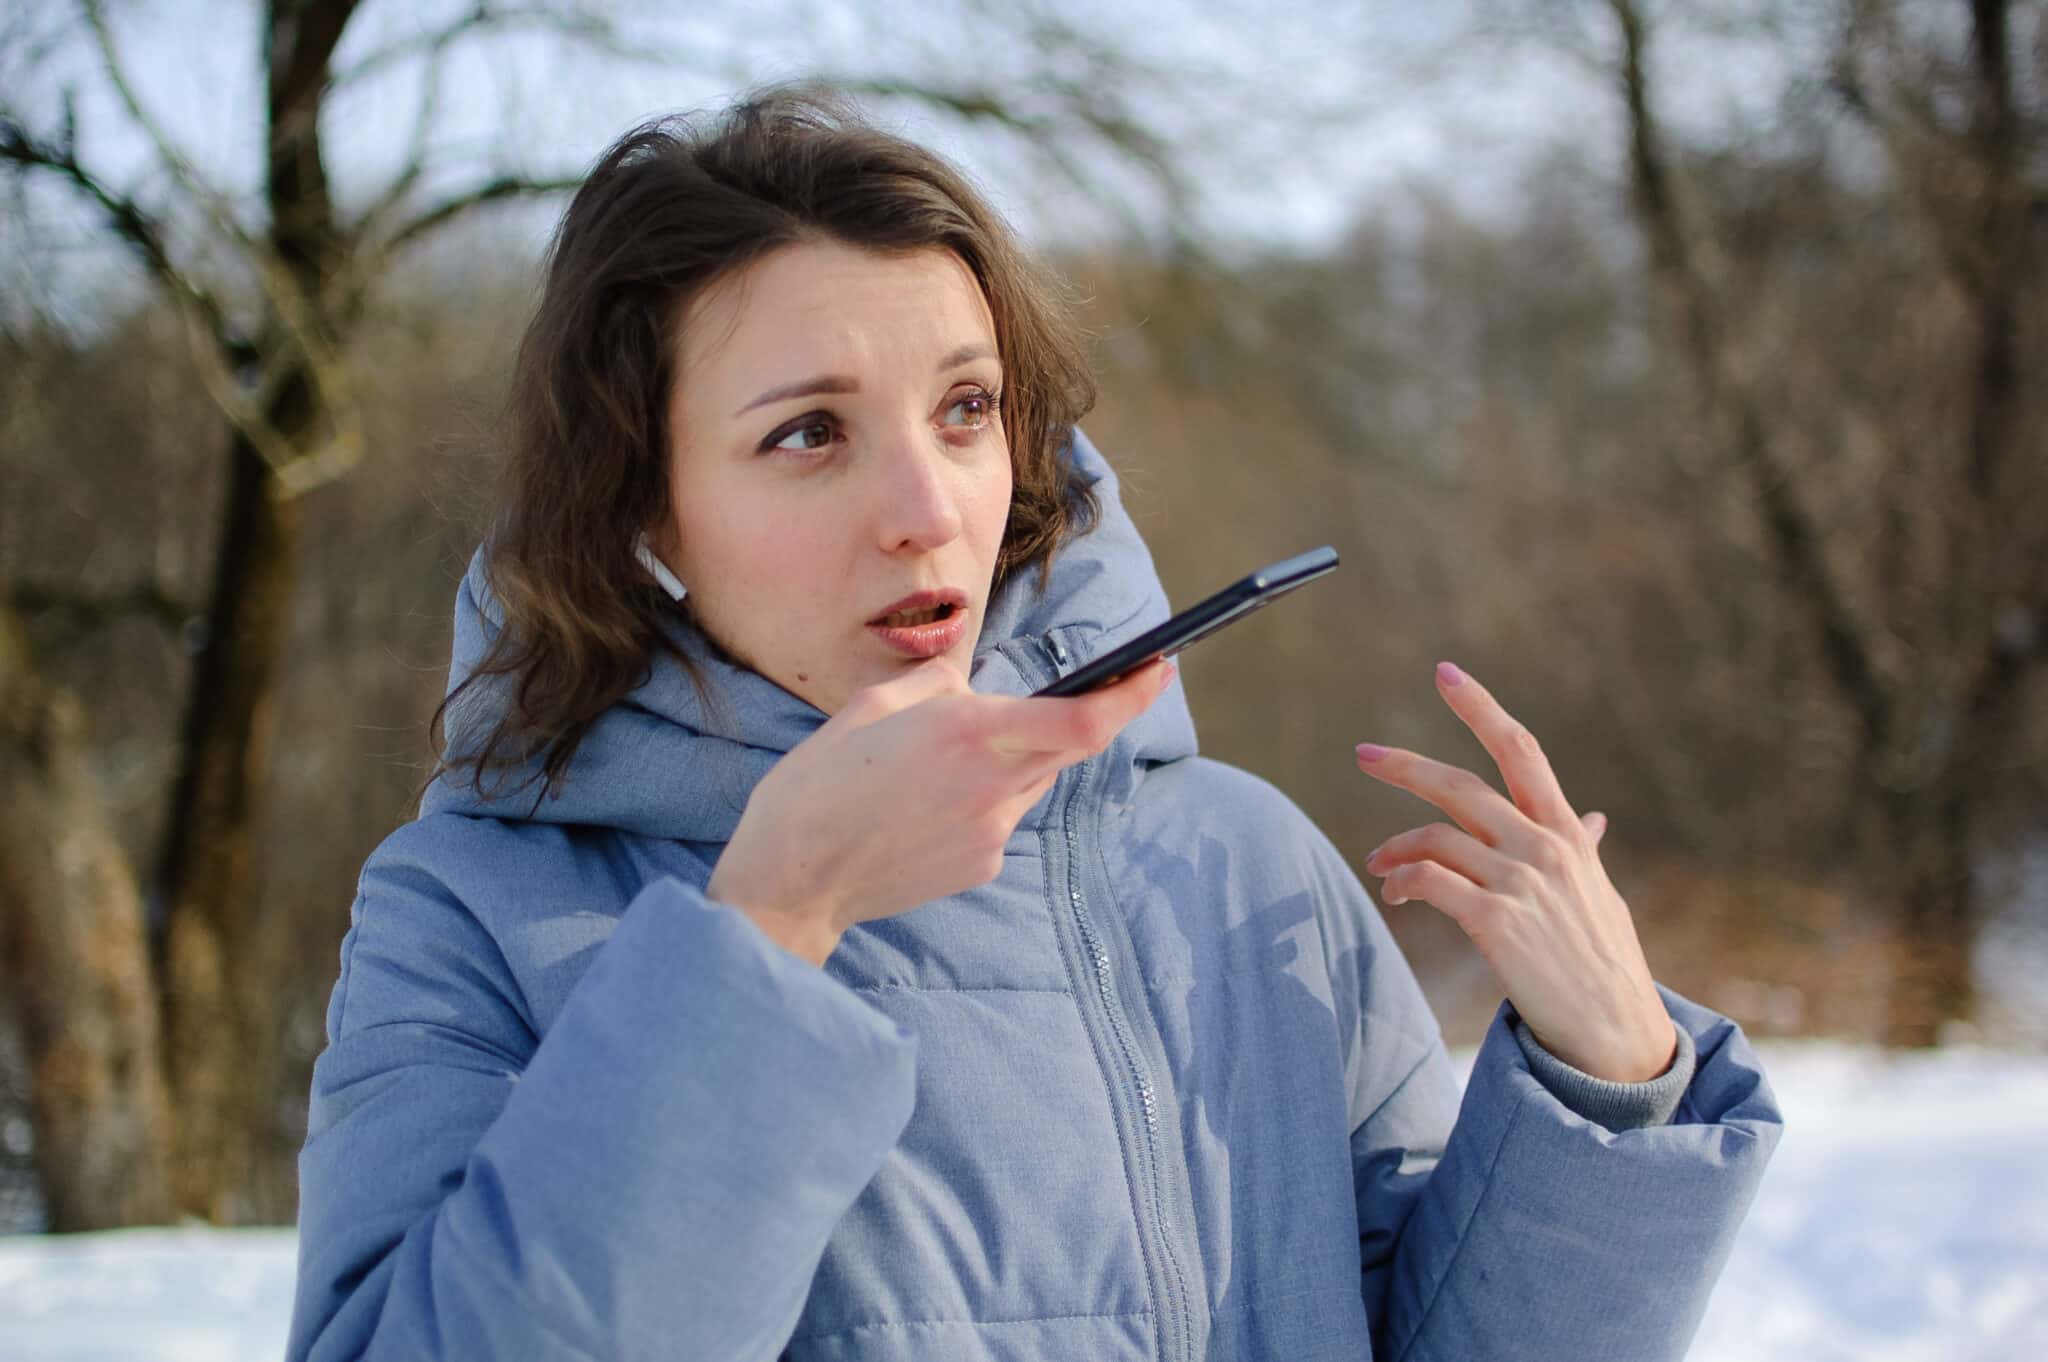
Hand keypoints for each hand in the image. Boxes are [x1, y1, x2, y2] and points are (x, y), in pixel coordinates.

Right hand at [709, 655, 1176, 965]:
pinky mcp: (981, 865)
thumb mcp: (873, 704)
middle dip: (1093, 714)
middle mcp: (993, 785)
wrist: (793, 878)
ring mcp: (991, 833)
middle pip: (1072, 746)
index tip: (1159, 666)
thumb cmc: (821, 782)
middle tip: (1108, 685)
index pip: (1085, 719)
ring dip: (1019, 758)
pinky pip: (1002, 817)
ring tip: (947, 758)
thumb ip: (939, 688)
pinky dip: (985, 798)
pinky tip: (928, 803)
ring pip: (1033, 781)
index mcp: (968, 732)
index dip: (1134, 694)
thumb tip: (974, 692)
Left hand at [1354, 661, 1674, 1082]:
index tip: (1446, 673)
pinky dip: (1404, 880)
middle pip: (1461, 785)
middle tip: (1364, 754)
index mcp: (1565, 833)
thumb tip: (1592, 818)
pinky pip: (1430, 881)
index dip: (1481, 707)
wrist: (1615, 1033)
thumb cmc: (1604, 963)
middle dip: (1405, 766)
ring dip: (1396, 846)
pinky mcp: (1496, 924)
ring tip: (1378, 865)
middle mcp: (1544, 848)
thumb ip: (1582, 849)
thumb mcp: (1599, 894)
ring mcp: (1520, 885)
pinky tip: (1395, 892)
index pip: (1521, 750)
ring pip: (1437, 836)